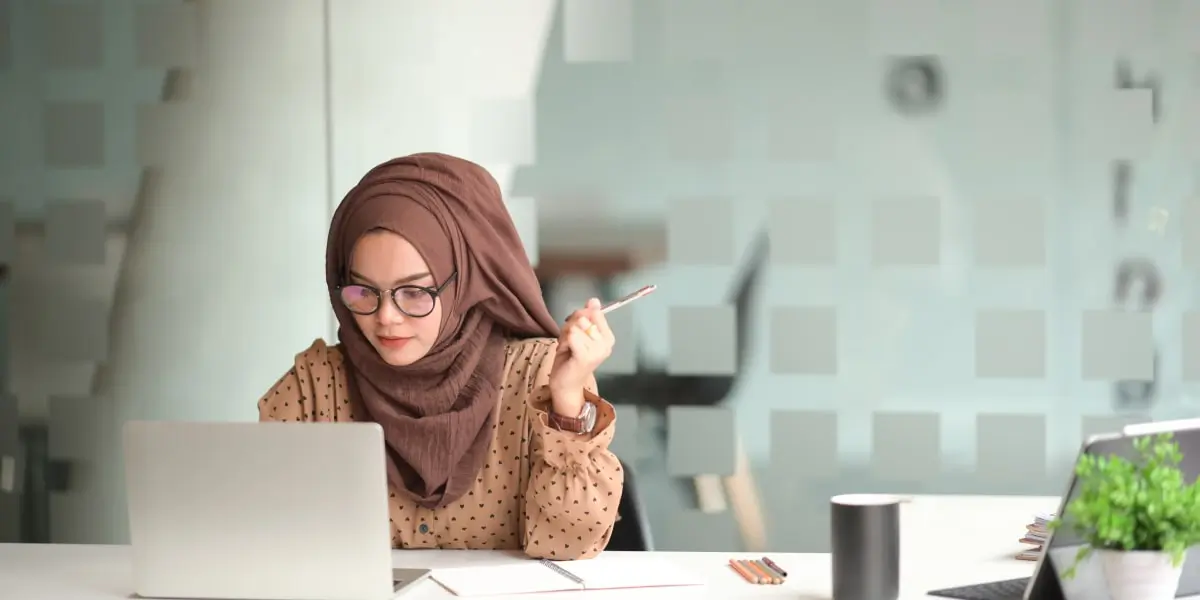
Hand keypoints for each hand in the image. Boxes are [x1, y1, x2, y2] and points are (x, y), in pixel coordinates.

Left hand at [548, 298, 613, 414]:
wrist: (566, 383)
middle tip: (569, 341)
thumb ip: (585, 316)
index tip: (576, 330)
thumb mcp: (578, 332)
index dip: (580, 317)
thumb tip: (594, 300)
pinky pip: (572, 335)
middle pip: (584, 318)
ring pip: (575, 326)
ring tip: (567, 347)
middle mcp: (606, 344)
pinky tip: (565, 350)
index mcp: (608, 337)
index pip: (594, 312)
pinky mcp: (585, 356)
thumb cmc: (571, 357)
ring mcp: (597, 351)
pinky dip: (564, 341)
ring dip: (565, 335)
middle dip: (570, 326)